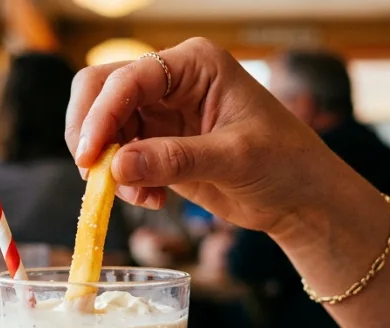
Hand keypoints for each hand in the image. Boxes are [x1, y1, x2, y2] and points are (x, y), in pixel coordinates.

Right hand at [66, 38, 369, 238]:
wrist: (300, 198)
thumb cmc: (284, 164)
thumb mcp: (234, 159)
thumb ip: (176, 160)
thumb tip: (117, 166)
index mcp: (194, 65)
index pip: (128, 78)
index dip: (101, 114)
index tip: (89, 156)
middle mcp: (170, 82)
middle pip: (101, 92)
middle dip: (91, 134)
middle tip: (92, 174)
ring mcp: (160, 113)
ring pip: (103, 128)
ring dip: (108, 165)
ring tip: (140, 196)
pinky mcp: (156, 145)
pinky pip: (117, 158)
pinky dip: (122, 182)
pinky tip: (152, 200)